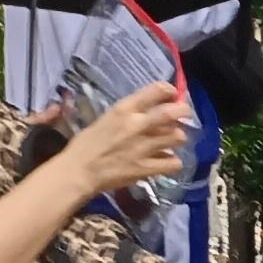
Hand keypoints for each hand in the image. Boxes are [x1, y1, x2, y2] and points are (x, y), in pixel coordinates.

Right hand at [61, 75, 190, 202]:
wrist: (79, 172)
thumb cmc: (86, 143)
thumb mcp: (106, 119)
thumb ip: (128, 114)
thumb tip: (149, 112)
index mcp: (124, 109)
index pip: (156, 90)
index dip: (169, 91)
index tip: (172, 94)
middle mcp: (137, 124)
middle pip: (173, 112)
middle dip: (183, 111)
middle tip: (184, 114)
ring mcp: (144, 147)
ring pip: (177, 137)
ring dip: (177, 137)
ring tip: (172, 140)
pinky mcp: (146, 168)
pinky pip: (173, 163)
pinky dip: (172, 162)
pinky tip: (166, 161)